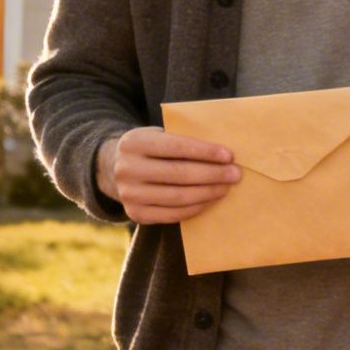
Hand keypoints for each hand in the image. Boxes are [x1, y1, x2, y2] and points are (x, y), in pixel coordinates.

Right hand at [97, 126, 239, 223]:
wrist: (113, 168)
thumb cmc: (150, 149)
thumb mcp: (158, 135)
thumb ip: (182, 141)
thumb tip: (222, 154)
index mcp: (134, 143)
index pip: (176, 147)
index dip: (205, 152)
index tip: (229, 155)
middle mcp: (127, 169)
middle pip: (179, 174)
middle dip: (212, 174)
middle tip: (235, 174)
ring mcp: (129, 194)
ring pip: (177, 197)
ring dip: (208, 193)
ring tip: (226, 187)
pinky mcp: (135, 214)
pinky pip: (172, 215)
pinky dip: (195, 208)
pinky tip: (210, 200)